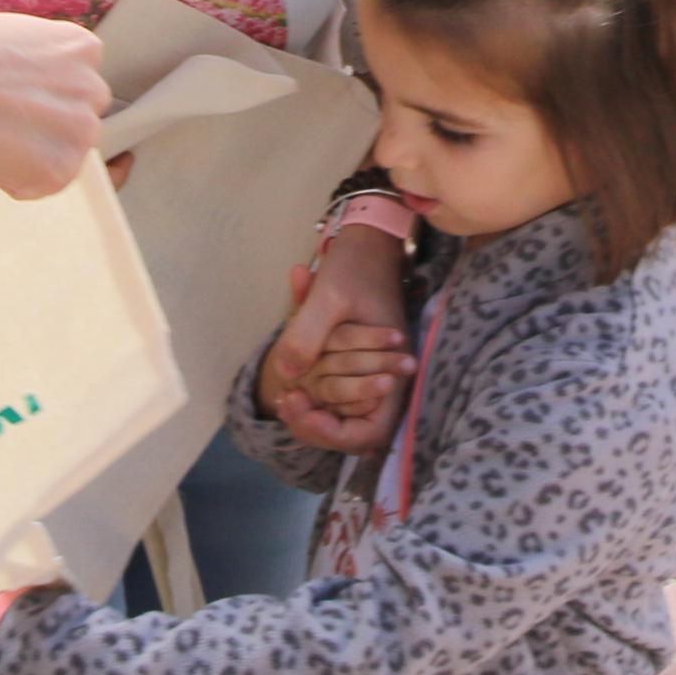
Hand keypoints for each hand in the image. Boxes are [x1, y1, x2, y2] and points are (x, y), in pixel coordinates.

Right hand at [0, 10, 108, 199]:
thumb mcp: (3, 41)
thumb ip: (31, 67)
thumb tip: (29, 99)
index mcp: (79, 47)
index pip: (74, 88)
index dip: (38, 100)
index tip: (11, 104)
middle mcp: (91, 85)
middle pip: (74, 124)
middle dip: (39, 131)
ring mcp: (81, 128)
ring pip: (59, 156)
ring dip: (24, 157)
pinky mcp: (61, 167)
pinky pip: (39, 186)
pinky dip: (9, 180)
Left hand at [264, 224, 411, 451]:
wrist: (369, 241)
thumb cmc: (355, 267)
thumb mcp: (327, 297)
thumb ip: (306, 336)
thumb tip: (285, 378)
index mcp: (391, 369)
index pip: (369, 433)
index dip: (335, 433)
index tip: (306, 411)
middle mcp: (388, 380)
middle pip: (355, 432)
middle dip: (317, 427)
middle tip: (286, 404)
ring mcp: (374, 374)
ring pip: (345, 416)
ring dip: (314, 415)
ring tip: (284, 398)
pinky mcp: (360, 365)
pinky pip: (339, 398)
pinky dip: (315, 399)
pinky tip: (289, 386)